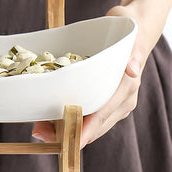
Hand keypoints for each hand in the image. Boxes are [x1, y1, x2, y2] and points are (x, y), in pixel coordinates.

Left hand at [32, 5, 159, 147]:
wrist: (131, 29)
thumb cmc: (128, 33)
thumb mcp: (130, 39)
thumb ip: (133, 54)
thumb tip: (132, 70)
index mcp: (126, 90)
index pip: (104, 115)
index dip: (86, 130)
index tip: (71, 142)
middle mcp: (120, 101)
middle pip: (93, 124)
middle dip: (68, 132)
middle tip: (40, 133)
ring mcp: (110, 101)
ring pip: (87, 122)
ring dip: (64, 127)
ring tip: (39, 128)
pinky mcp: (100, 97)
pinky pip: (84, 112)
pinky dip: (66, 116)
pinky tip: (48, 117)